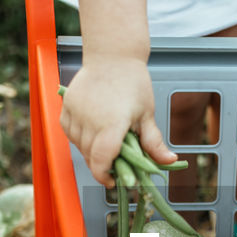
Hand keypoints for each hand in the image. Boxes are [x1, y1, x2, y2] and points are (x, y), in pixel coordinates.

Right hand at [59, 57, 175, 185]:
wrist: (112, 55)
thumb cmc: (133, 83)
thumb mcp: (147, 113)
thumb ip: (153, 142)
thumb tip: (170, 162)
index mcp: (112, 124)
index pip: (101, 161)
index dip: (105, 176)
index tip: (113, 181)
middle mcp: (90, 120)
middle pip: (91, 156)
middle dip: (102, 164)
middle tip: (116, 162)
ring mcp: (75, 113)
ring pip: (79, 146)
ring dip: (91, 151)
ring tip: (106, 141)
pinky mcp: (66, 107)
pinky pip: (70, 133)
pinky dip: (79, 137)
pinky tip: (92, 131)